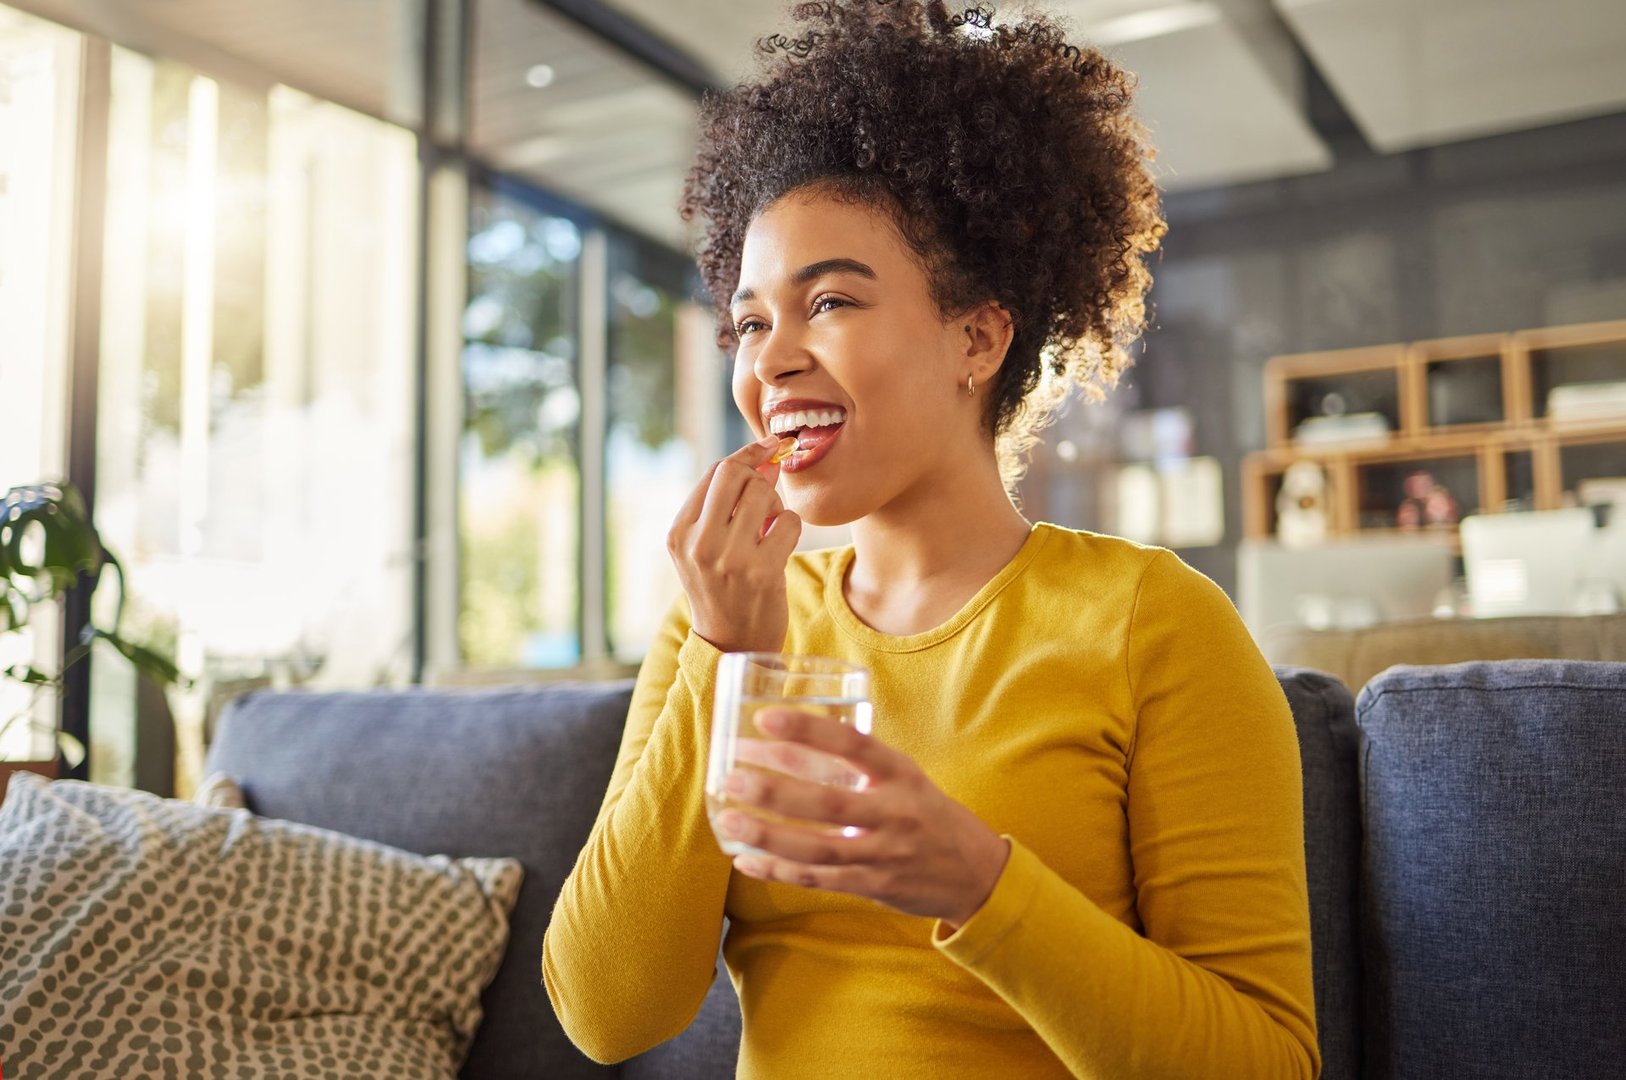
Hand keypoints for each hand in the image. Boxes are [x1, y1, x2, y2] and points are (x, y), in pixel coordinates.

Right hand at [667, 437, 802, 653]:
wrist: (732, 644)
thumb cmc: (723, 587)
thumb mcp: (708, 545)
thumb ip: (728, 502)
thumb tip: (768, 456)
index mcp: (679, 532)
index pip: (714, 471)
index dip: (747, 455)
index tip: (769, 447)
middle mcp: (698, 543)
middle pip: (736, 474)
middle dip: (759, 477)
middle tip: (765, 500)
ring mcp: (729, 558)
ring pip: (763, 494)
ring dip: (775, 505)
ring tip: (768, 528)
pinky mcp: (761, 572)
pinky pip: (788, 521)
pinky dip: (790, 527)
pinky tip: (780, 546)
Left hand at [715, 708, 1010, 928]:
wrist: (976, 874)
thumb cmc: (927, 815)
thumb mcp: (905, 779)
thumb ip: (859, 765)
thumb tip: (787, 744)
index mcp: (902, 774)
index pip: (853, 744)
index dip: (808, 731)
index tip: (764, 719)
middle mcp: (895, 813)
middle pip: (829, 803)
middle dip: (776, 791)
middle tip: (732, 777)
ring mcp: (884, 854)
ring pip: (818, 848)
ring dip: (768, 835)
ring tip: (728, 820)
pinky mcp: (874, 886)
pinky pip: (819, 880)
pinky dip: (780, 871)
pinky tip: (746, 860)